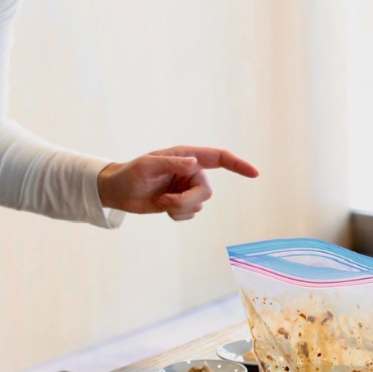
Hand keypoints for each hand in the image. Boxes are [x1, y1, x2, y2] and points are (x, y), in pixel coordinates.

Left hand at [96, 145, 258, 220]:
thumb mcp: (147, 166)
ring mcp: (186, 188)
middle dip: (188, 201)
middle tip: (166, 202)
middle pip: (207, 191)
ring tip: (161, 202)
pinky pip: (190, 214)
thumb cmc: (130, 173)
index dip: (238, 165)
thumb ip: (171, 164)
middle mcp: (190, 171)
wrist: (118, 192)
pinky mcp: (181, 203)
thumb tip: (194, 164)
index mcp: (186, 156)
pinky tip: (163, 207)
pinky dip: (177, 215)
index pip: (218, 158)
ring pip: (199, 204)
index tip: (255, 174)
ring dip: (180, 208)